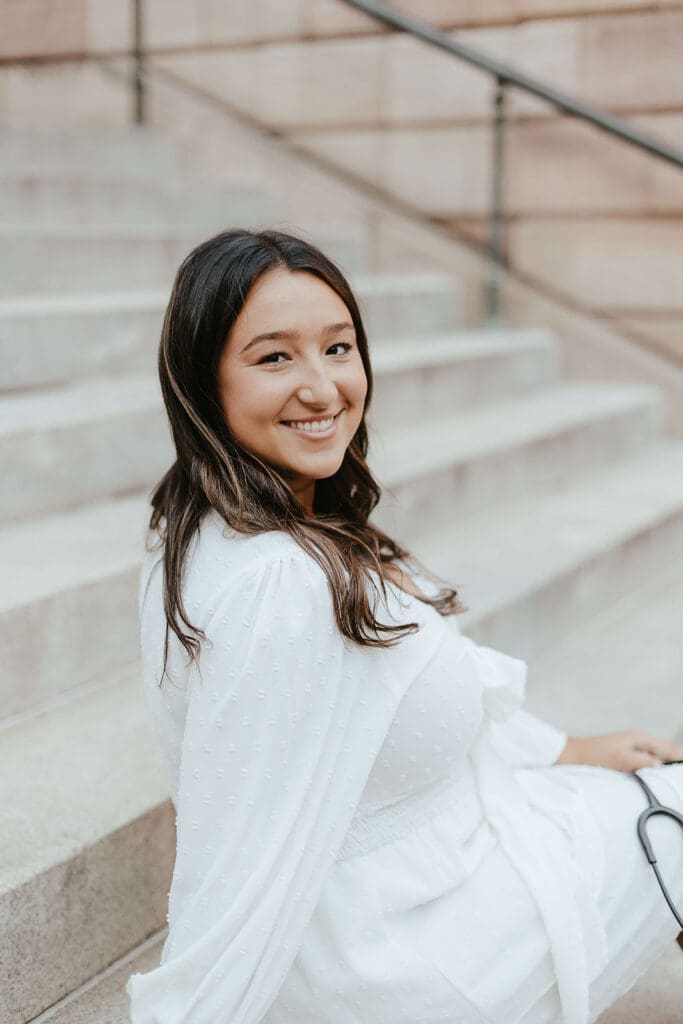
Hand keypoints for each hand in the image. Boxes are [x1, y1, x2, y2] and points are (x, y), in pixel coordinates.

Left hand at [555, 730, 682, 772]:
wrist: (571, 756)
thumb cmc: (593, 756)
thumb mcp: (620, 760)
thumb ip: (642, 761)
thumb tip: (660, 765)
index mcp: (640, 738)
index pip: (670, 749)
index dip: (681, 757)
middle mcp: (639, 741)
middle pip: (667, 752)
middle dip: (677, 761)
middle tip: (679, 780)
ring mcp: (633, 748)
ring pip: (658, 758)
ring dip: (667, 766)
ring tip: (675, 779)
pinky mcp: (627, 757)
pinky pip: (648, 763)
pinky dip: (656, 769)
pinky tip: (658, 778)